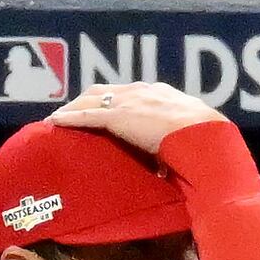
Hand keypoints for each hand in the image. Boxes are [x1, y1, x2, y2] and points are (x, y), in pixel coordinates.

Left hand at [42, 79, 223, 152]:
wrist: (204, 136)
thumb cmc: (203, 142)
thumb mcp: (186, 140)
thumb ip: (171, 146)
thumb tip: (165, 168)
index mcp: (160, 95)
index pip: (129, 94)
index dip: (112, 101)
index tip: (102, 110)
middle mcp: (142, 92)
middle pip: (105, 91)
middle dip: (86, 100)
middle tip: (72, 112)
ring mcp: (130, 101)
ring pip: (92, 100)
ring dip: (74, 107)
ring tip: (58, 118)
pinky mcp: (119, 116)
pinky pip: (87, 115)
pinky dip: (70, 118)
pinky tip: (56, 121)